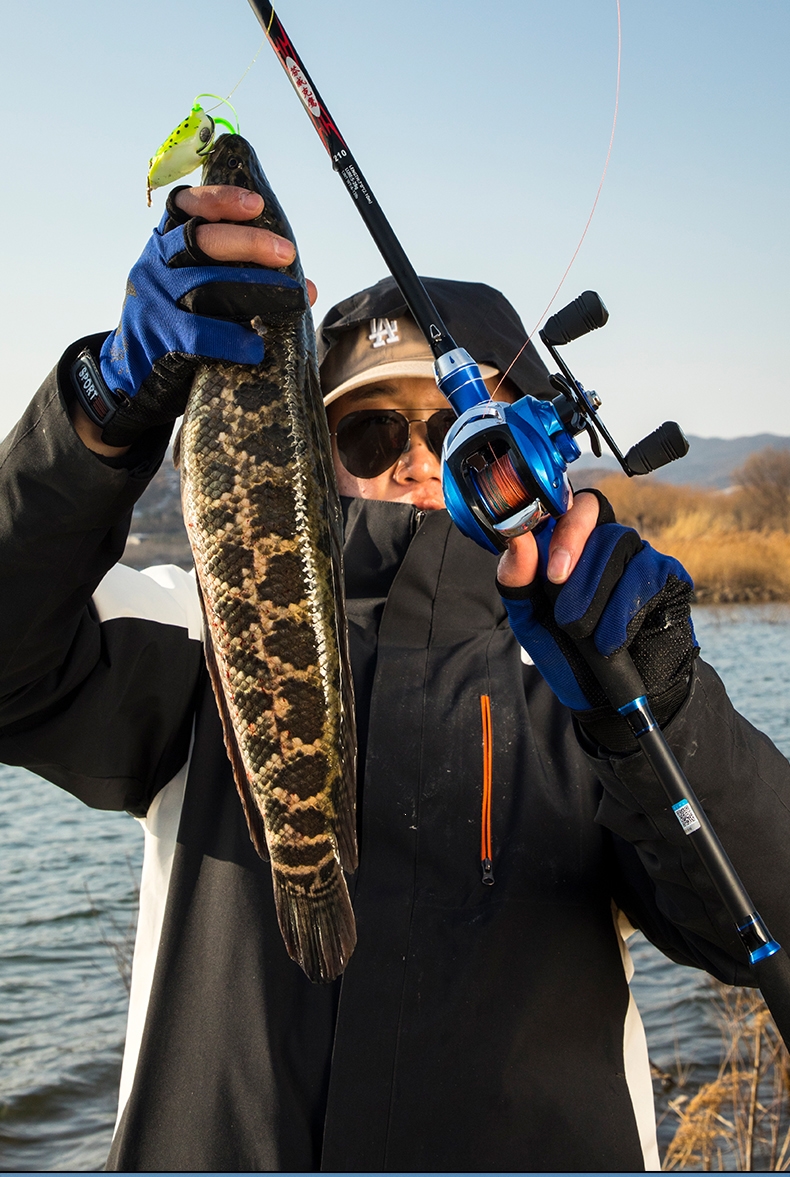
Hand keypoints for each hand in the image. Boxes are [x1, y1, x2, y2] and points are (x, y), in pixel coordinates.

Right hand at [72, 185, 316, 452]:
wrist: (134, 375)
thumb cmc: (180, 327)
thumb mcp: (201, 292)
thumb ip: (243, 281)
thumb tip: (307, 288)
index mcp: (165, 244)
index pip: (183, 206)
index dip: (218, 200)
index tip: (255, 204)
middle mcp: (156, 264)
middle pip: (200, 241)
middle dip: (248, 243)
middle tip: (287, 253)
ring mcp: (154, 300)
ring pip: (204, 285)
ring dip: (253, 289)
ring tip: (292, 298)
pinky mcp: (158, 338)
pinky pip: (199, 335)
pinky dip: (232, 340)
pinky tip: (256, 346)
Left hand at [497, 491, 697, 748]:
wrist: (609, 699)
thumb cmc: (567, 653)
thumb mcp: (529, 620)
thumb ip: (516, 580)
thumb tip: (517, 539)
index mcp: (572, 545)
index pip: (571, 506)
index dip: (562, 525)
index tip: (550, 566)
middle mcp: (607, 544)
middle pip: (594, 521)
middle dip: (574, 562)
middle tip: (562, 605)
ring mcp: (640, 557)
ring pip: (620, 543)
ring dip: (595, 593)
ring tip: (584, 634)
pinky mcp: (668, 577)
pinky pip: (648, 573)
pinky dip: (624, 608)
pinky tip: (612, 638)